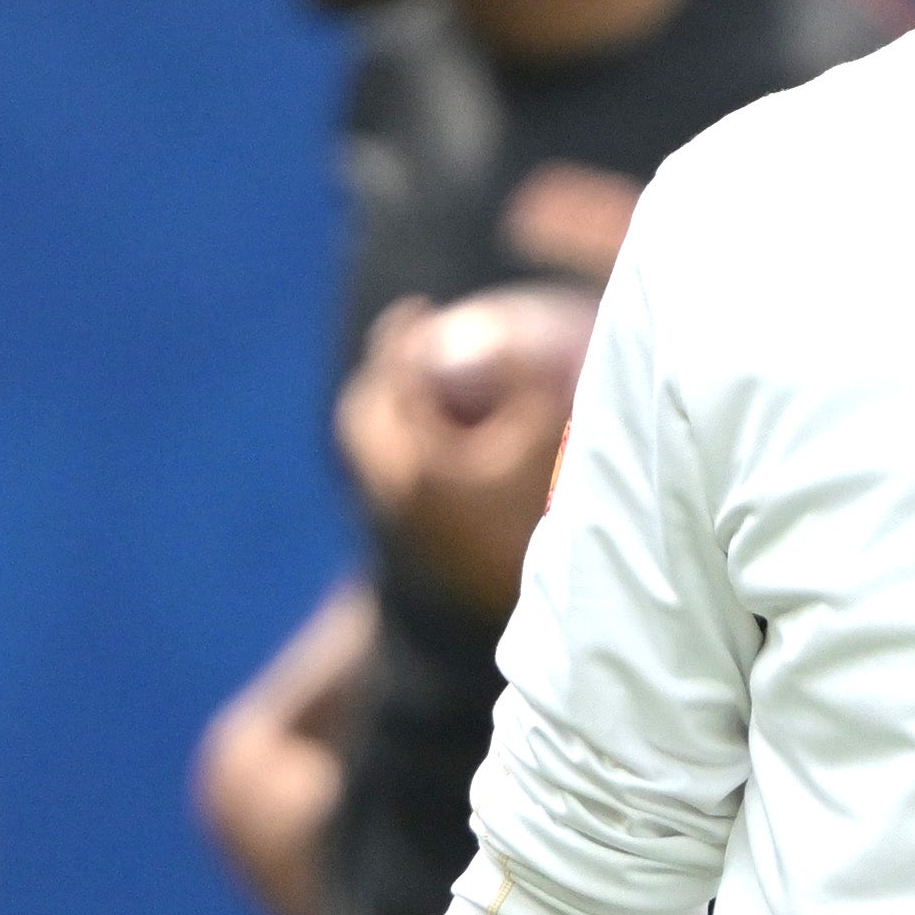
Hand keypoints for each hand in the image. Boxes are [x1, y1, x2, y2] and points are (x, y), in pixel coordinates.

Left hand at [335, 300, 575, 617]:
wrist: (549, 605)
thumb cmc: (552, 509)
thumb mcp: (547, 430)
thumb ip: (521, 376)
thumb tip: (497, 337)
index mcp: (420, 459)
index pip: (394, 381)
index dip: (400, 339)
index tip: (415, 309)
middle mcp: (398, 490)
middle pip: (363, 416)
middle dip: (381, 374)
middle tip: (409, 343)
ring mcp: (405, 519)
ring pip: (372, 449)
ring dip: (387, 410)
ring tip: (425, 387)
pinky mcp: (421, 540)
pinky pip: (392, 475)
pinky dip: (402, 443)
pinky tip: (448, 438)